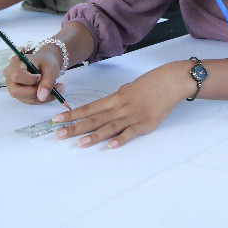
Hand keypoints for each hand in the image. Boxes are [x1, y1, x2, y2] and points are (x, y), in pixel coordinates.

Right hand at [4, 44, 66, 104]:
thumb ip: (48, 81)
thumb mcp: (51, 68)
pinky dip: (42, 99)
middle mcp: (10, 75)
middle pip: (16, 91)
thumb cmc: (46, 62)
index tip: (41, 76)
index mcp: (15, 62)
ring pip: (24, 99)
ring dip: (43, 98)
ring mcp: (12, 85)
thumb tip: (42, 97)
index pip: (17, 76)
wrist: (46, 63)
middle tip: (53, 87)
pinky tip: (52, 92)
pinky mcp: (19, 93)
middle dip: (35, 92)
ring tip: (59, 89)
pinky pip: (29, 100)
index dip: (30, 80)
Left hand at [51, 61, 193, 148]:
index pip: (89, 108)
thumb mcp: (131, 87)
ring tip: (80, 143)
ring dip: (94, 136)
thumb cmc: (152, 82)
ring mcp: (132, 116)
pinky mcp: (146, 123)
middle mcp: (120, 107)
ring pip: (109, 127)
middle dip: (75, 127)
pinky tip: (110, 146)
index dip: (72, 115)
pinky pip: (131, 133)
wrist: (170, 81)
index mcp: (115, 98)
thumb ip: (121, 95)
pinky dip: (120, 139)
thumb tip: (114, 99)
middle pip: (94, 119)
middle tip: (59, 135)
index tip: (57, 120)